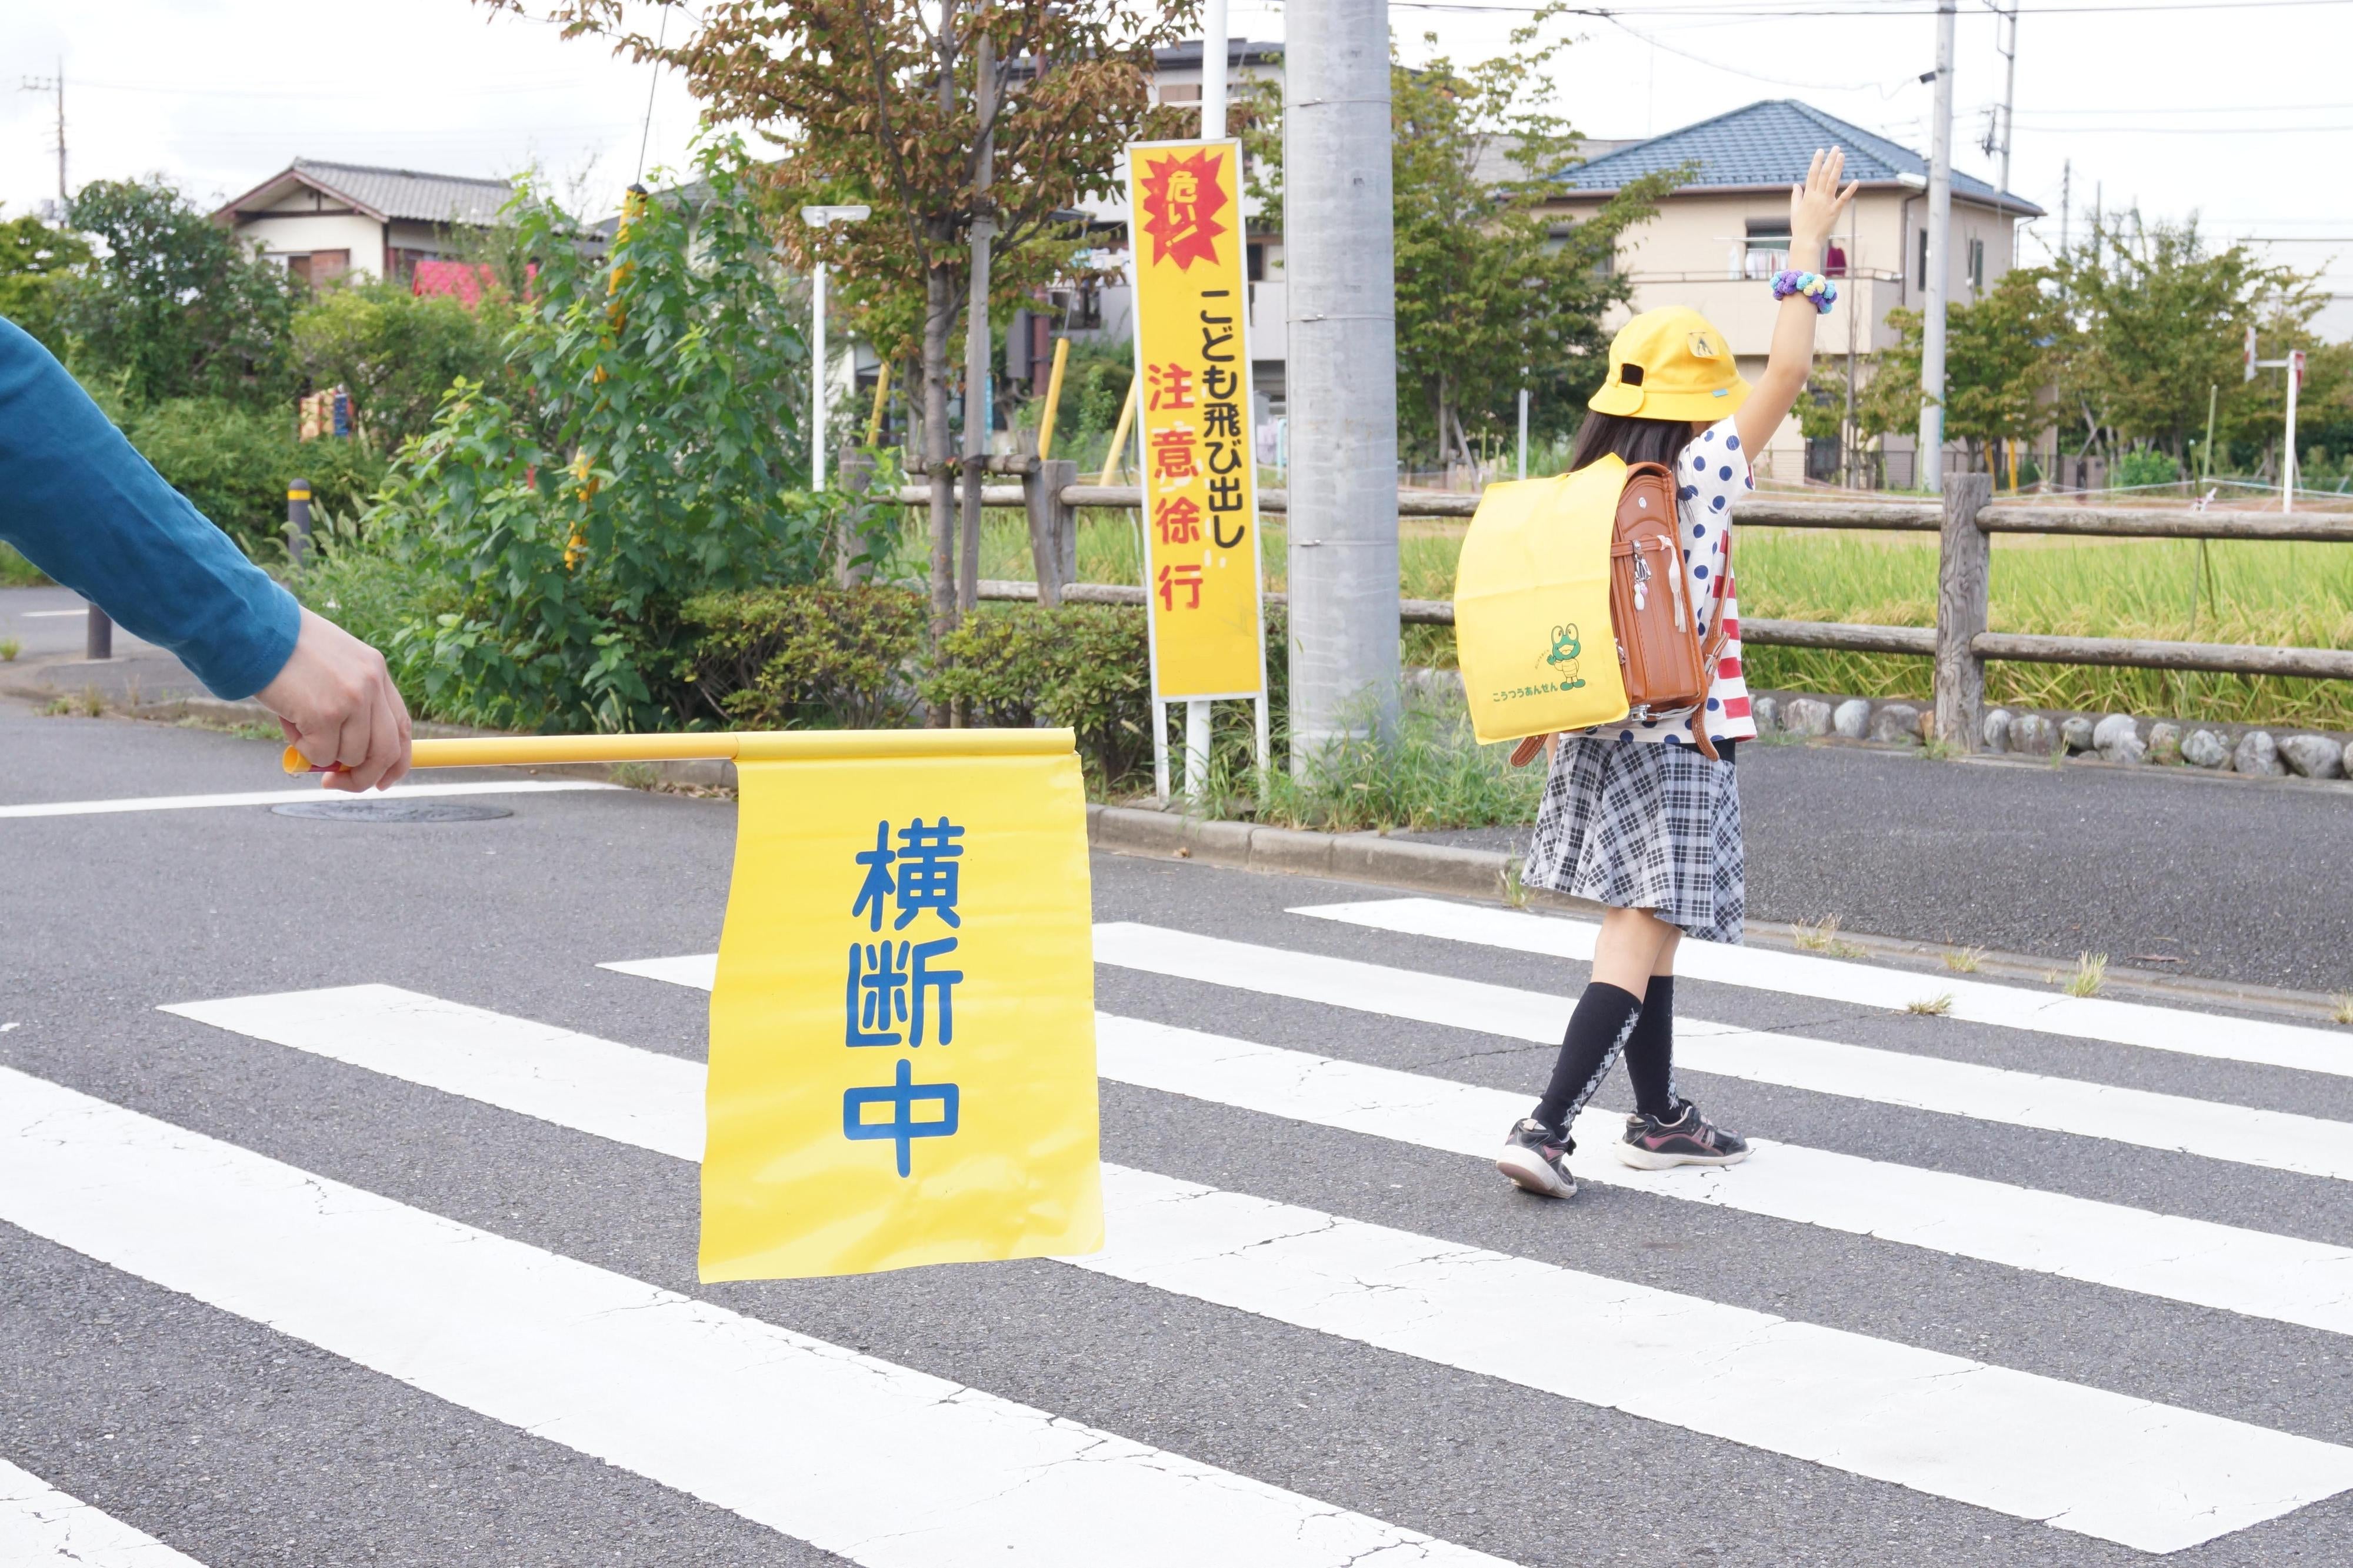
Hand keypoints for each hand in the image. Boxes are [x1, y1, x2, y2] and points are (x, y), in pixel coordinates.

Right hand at [255, 607, 412, 792]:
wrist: (253, 629)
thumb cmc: (284, 649)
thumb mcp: (330, 667)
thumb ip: (347, 705)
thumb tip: (344, 758)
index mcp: (376, 670)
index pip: (401, 727)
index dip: (396, 760)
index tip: (382, 780)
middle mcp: (371, 684)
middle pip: (386, 751)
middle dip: (364, 778)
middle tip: (336, 783)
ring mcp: (352, 699)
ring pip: (351, 756)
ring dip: (322, 754)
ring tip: (297, 724)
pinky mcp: (326, 714)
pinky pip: (321, 754)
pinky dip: (303, 750)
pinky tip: (288, 721)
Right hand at [1789, 147, 1858, 263]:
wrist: (1806, 241)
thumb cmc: (1800, 227)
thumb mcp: (1795, 210)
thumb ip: (1796, 196)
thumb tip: (1795, 185)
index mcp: (1808, 195)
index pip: (1812, 174)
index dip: (1816, 161)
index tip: (1820, 151)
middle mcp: (1817, 197)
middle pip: (1824, 174)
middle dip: (1830, 160)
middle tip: (1835, 148)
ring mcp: (1826, 203)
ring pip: (1832, 181)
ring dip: (1838, 167)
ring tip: (1842, 156)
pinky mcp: (1834, 211)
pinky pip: (1843, 199)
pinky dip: (1850, 190)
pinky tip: (1856, 181)